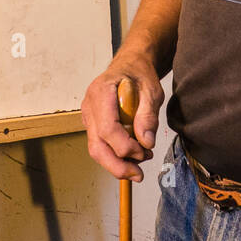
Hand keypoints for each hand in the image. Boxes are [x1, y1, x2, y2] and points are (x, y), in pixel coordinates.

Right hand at [80, 57, 163, 182]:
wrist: (130, 65)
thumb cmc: (139, 73)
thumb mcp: (151, 90)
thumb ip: (148, 115)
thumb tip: (146, 142)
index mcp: (101, 93)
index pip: (107, 129)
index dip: (126, 146)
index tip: (145, 150)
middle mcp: (89, 106)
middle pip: (96, 146)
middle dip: (117, 166)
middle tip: (139, 175)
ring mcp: (89, 116)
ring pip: (96, 150)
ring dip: (118, 162)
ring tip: (141, 160)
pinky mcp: (93, 124)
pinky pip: (100, 145)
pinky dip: (116, 154)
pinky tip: (134, 153)